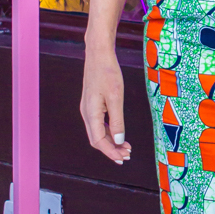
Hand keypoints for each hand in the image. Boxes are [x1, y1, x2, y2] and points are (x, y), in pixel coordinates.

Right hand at [80, 44, 131, 164]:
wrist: (98, 54)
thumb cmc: (107, 73)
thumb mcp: (116, 97)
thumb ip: (117, 120)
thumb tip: (119, 140)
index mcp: (90, 113)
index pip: (98, 141)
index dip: (111, 152)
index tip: (123, 158)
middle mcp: (86, 113)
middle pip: (97, 140)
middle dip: (111, 149)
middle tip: (128, 154)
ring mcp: (88, 109)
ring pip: (97, 132)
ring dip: (111, 141)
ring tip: (126, 147)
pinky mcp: (91, 104)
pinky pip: (98, 124)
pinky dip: (108, 132)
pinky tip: (118, 133)